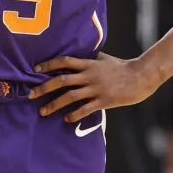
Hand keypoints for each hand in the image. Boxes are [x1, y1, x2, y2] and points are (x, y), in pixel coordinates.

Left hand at [28, 53, 159, 121]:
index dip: (49, 64)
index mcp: (89, 64)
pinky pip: (86, 109)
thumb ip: (90, 57)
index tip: (35, 69)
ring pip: (70, 97)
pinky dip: (74, 114)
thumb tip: (79, 53)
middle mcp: (90, 76)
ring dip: (54, 105)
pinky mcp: (104, 101)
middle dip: (44, 88)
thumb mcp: (104, 58)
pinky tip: (66, 119)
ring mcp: (96, 89)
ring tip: (43, 111)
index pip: (64, 61)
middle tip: (31, 95)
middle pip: (62, 81)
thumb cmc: (122, 67)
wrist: (142, 77)